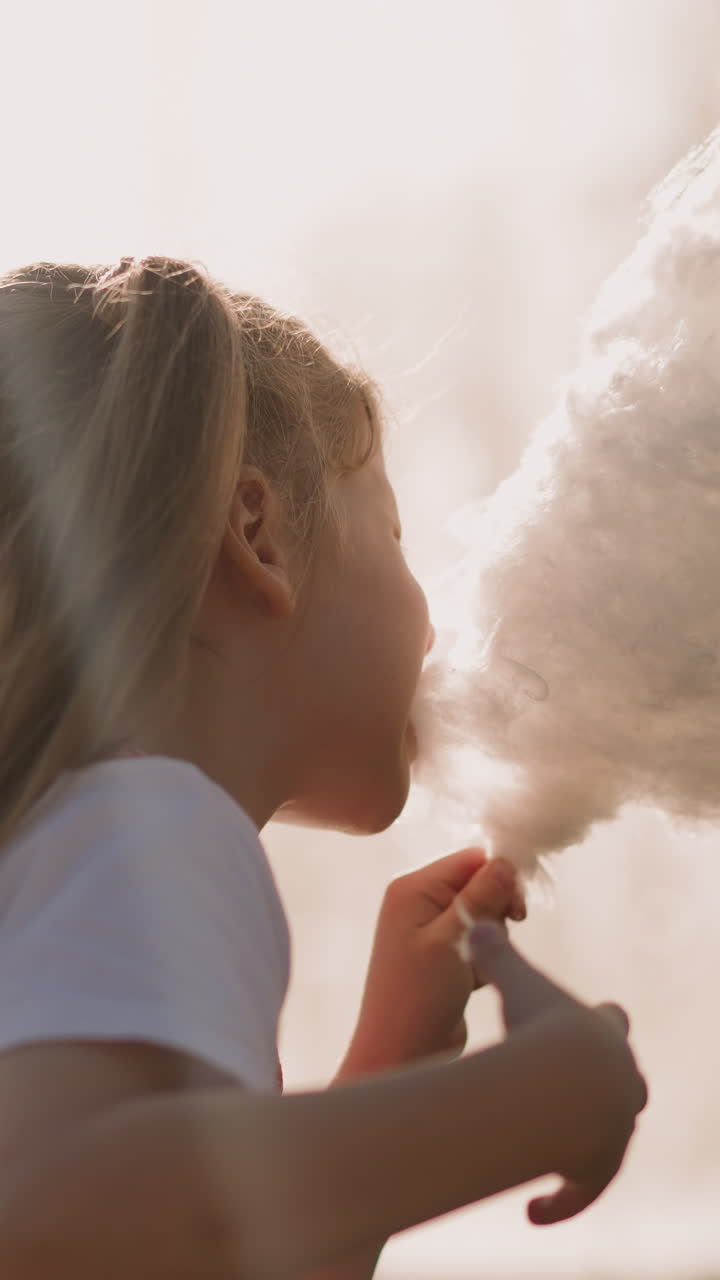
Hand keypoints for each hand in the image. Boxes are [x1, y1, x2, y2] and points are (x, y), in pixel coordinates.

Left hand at [340, 848, 525, 1075]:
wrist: (400, 1054)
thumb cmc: (418, 996)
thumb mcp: (451, 941)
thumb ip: (480, 898)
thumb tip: (506, 861)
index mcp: (413, 889)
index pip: (470, 861)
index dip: (500, 879)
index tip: (518, 911)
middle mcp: (419, 902)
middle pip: (479, 885)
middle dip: (496, 912)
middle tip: (495, 942)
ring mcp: (430, 930)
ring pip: (484, 915)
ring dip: (490, 939)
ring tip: (475, 969)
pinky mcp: (444, 955)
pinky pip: (478, 941)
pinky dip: (484, 958)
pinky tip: (474, 981)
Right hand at [470, 921, 648, 1225]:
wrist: (562, 1087)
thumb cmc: (539, 1028)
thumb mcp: (515, 980)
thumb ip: (496, 954)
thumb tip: (478, 924)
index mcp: (605, 1035)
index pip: (613, 1022)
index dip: (598, 1023)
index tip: (576, 1027)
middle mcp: (621, 1082)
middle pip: (628, 1083)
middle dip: (603, 1084)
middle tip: (567, 1088)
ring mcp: (614, 1129)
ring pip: (611, 1136)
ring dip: (584, 1141)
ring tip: (551, 1145)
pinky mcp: (597, 1170)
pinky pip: (579, 1193)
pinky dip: (557, 1203)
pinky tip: (533, 1211)